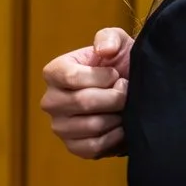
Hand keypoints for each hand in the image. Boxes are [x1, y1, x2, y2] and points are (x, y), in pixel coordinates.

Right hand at [40, 28, 131, 157]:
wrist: (135, 91)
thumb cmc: (122, 65)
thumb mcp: (119, 43)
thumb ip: (109, 38)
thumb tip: (103, 50)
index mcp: (55, 72)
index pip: (71, 77)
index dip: (103, 77)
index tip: (116, 75)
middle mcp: (50, 100)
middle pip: (84, 102)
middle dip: (116, 97)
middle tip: (126, 92)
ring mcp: (60, 126)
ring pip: (92, 125)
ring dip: (117, 116)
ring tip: (124, 108)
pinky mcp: (74, 147)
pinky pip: (93, 147)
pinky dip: (115, 138)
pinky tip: (122, 126)